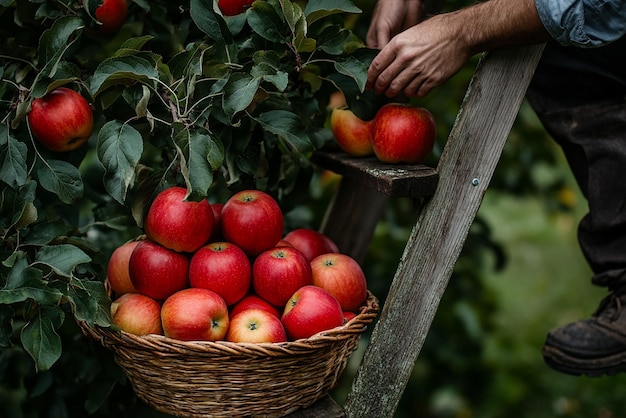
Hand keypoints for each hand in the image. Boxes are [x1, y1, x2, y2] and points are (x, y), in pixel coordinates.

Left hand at [365, 0, 548, 97]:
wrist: (461, 34)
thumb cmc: (435, 31)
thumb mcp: (411, 33)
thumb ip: (396, 48)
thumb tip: (383, 65)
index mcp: (398, 44)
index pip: (376, 67)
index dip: (370, 79)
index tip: (368, 85)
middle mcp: (406, 58)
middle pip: (385, 81)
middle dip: (380, 89)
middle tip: (380, 91)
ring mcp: (420, 70)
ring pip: (399, 90)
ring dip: (396, 92)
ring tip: (396, 91)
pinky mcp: (432, 80)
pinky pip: (417, 93)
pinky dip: (413, 93)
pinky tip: (414, 89)